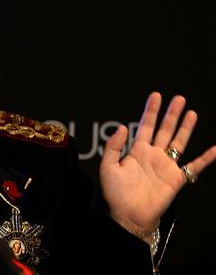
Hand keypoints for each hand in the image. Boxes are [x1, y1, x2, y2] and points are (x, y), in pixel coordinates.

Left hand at [99, 92, 215, 234]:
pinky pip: (195, 166)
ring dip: (185, 128)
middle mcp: (153, 155)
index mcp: (136, 151)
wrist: (128, 215)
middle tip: (179, 98)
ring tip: (191, 112)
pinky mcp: (177, 179)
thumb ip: (113, 147)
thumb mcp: (107, 167)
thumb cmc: (115, 193)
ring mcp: (166, 166)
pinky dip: (206, 158)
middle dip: (171, 114)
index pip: (145, 126)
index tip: (156, 95)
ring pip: (179, 142)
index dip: (151, 111)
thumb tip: (122, 127)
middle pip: (165, 130)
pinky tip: (215, 148)